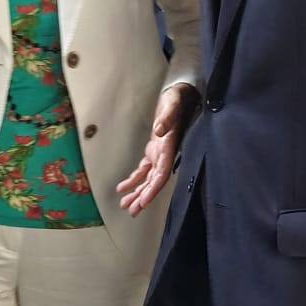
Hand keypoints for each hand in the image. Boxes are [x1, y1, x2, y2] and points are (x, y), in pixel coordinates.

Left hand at [118, 83, 197, 214]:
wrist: (181, 95)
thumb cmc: (178, 99)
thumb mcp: (173, 104)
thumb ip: (167, 117)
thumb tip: (159, 130)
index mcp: (171, 147)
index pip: (163, 174)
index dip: (153, 189)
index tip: (144, 202)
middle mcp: (166, 154)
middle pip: (154, 182)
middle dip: (144, 197)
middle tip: (132, 211)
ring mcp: (160, 154)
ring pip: (148, 178)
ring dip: (138, 192)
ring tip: (126, 204)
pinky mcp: (154, 150)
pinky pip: (143, 169)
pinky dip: (134, 179)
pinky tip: (124, 187)